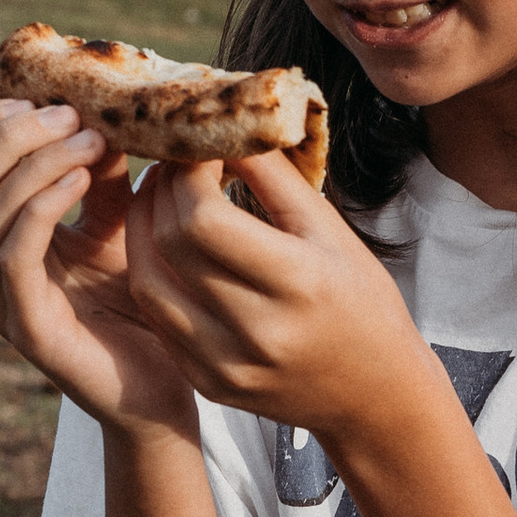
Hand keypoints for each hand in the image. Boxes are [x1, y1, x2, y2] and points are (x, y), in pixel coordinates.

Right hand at [0, 102, 198, 433]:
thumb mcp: (117, 216)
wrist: (163, 386)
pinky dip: (41, 203)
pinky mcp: (26, 327)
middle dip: (5, 134)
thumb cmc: (138, 299)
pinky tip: (82, 181)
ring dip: (35, 161)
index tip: (41, 101)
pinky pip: (11, 251)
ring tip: (91, 143)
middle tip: (69, 116)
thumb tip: (96, 110)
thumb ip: (97, 167)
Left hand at [119, 152, 440, 456]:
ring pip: (148, 282)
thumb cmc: (361, 300)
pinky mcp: (210, 383)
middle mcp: (258, 331)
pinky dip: (153, 272)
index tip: (195, 146)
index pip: (205, 218)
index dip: (186, 173)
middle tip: (172, 164)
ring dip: (141, 230)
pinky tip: (165, 247)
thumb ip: (275, 176)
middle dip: (161, 192)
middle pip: (172, 245)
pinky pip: (158, 318)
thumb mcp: (332, 231)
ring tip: (158, 198)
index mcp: (298, 284)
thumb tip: (226, 122)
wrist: (374, 395)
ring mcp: (227, 365)